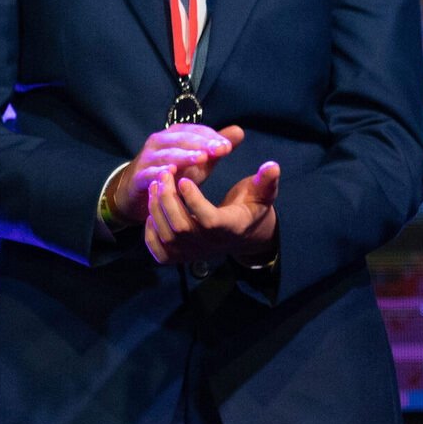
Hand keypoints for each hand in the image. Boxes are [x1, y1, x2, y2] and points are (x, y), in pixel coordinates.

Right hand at [103, 124, 243, 228]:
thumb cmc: (172, 173)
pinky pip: (150, 173)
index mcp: (174, 134)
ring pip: (167, 154)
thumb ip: (215, 147)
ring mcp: (147, 158)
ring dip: (184, 156)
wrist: (137, 191)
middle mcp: (160, 142)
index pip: (195, 131)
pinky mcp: (139, 176)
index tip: (228, 146)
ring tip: (201, 158)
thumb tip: (239, 131)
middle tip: (219, 150)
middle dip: (202, 144)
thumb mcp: (197, 161)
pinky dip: (160, 173)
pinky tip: (172, 175)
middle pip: (182, 139)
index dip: (211, 137)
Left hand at [144, 160, 281, 266]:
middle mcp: (210, 244)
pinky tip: (151, 211)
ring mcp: (194, 253)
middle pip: (181, 227)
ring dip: (156, 209)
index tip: (184, 179)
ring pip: (167, 236)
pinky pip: (159, 252)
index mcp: (230, 228)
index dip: (194, 200)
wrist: (245, 236)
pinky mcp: (181, 258)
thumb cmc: (252, 209)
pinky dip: (150, 233)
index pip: (208, 220)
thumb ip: (267, 182)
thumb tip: (273, 165)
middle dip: (168, 199)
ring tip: (155, 184)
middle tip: (164, 173)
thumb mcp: (263, 195)